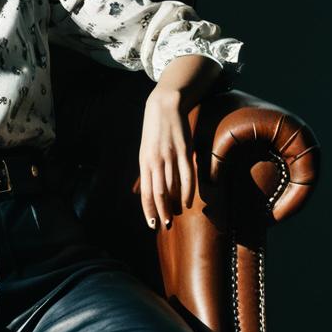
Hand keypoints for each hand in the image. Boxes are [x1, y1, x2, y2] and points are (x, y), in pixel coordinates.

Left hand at [138, 86, 194, 229]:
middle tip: (166, 225)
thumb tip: (144, 190)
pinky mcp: (185, 151)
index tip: (153, 224)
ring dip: (174, 204)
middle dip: (162, 212)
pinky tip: (187, 201)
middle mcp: (156, 161)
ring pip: (173, 187)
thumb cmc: (154, 132)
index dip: (149, 210)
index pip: (146, 192)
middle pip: (159, 193)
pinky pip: (187, 176)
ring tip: (176, 215)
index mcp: (144, 162)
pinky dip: (187, 191)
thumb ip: (147, 171)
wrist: (164, 106)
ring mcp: (171, 156)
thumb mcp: (145, 151)